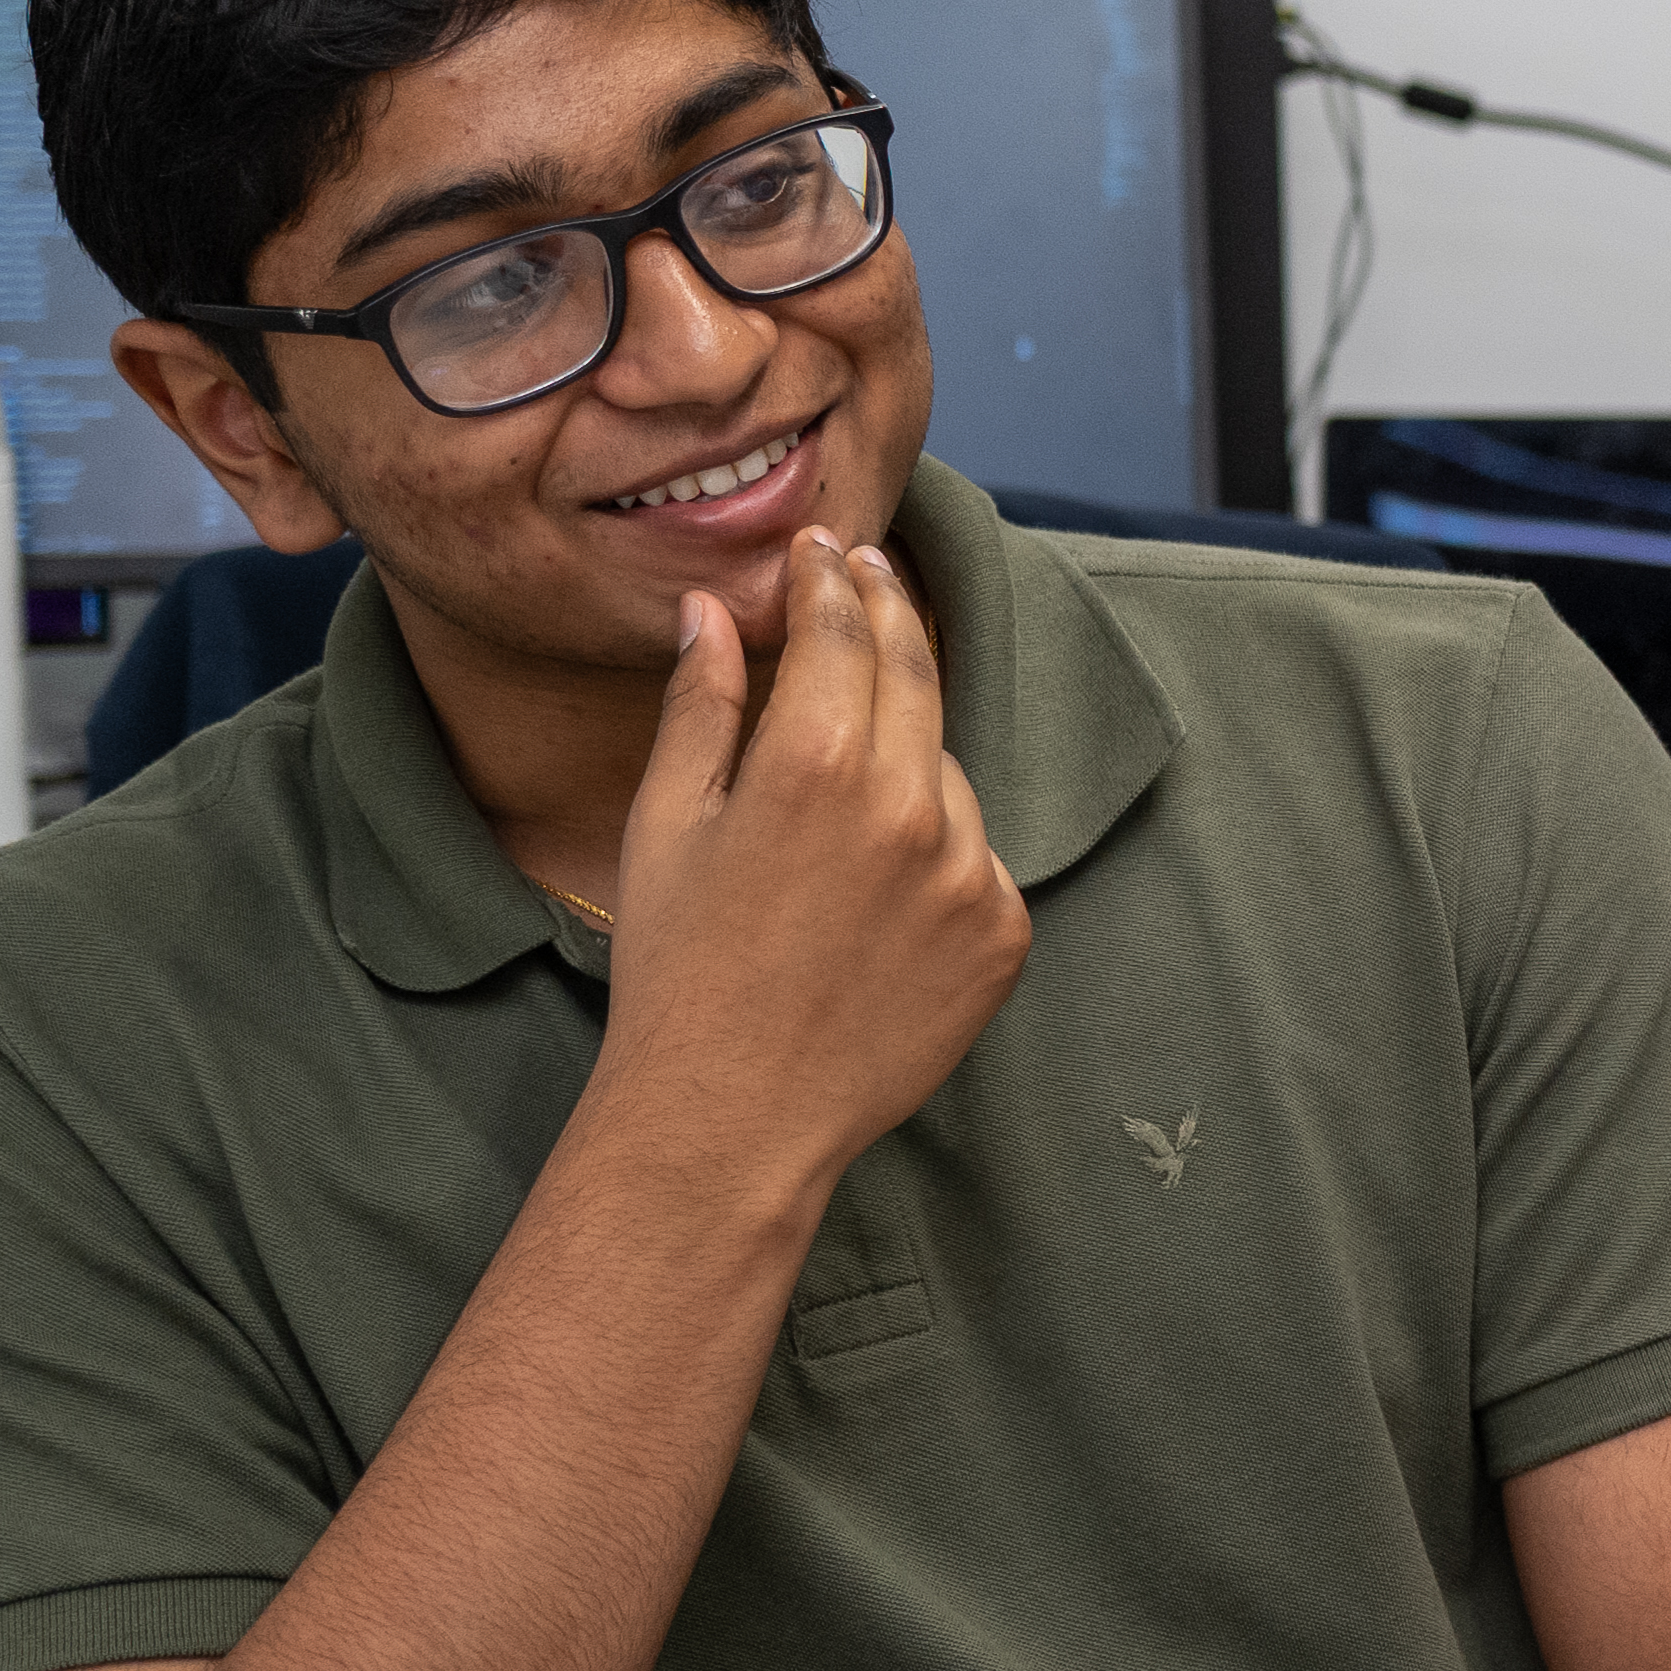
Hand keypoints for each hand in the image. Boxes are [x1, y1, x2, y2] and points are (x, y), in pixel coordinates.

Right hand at [588, 529, 1030, 1205]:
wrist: (731, 1119)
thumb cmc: (677, 972)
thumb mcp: (666, 825)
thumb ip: (699, 706)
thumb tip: (713, 610)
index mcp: (813, 763)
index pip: (842, 629)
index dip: (831, 580)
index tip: (823, 550)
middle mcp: (910, 805)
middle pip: (915, 671)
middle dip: (889, 611)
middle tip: (872, 572)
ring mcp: (970, 871)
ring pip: (947, 770)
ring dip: (906, 754)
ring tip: (840, 794)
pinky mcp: (1004, 932)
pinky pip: (976, 857)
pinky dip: (937, 848)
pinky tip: (876, 889)